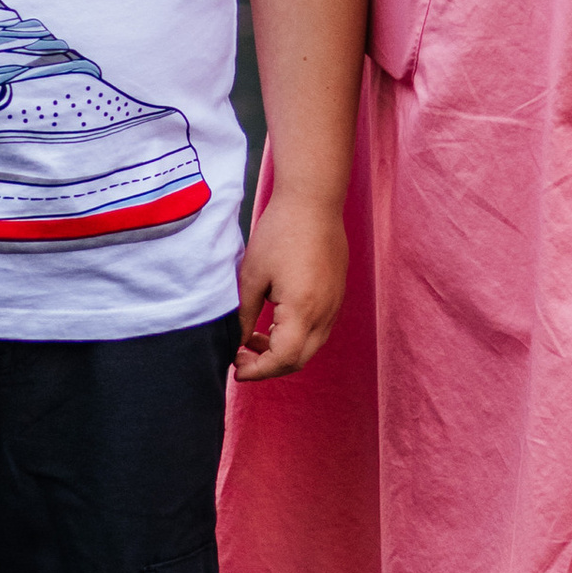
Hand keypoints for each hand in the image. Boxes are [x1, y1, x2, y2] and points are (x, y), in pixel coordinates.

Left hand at [233, 186, 347, 379]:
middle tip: (241, 356)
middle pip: (299, 360)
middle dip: (268, 366)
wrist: (313, 202)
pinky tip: (274, 320)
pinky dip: (295, 336)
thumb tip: (237, 342)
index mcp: (302, 310)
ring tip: (252, 337)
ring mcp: (334, 305)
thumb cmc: (280, 233)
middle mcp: (324, 313)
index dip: (257, 370)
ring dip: (282, 351)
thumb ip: (244, 315)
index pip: (282, 360)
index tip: (235, 366)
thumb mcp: (252, 276)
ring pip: (310, 346)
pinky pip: (318, 329)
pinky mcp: (336, 295)